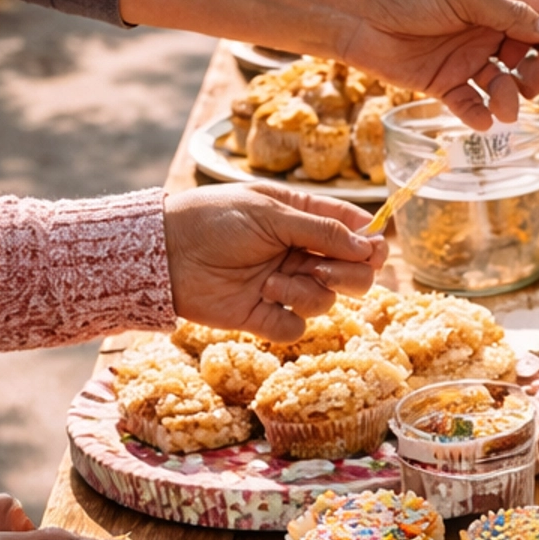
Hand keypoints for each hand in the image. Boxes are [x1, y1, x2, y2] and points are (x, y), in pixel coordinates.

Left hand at [163, 183, 388, 343]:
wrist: (165, 253)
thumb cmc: (213, 219)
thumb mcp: (270, 214)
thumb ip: (322, 230)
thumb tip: (370, 245)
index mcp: (303, 219)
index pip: (354, 232)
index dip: (371, 243)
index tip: (372, 250)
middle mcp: (299, 253)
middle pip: (354, 272)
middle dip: (348, 274)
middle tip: (324, 271)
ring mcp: (284, 285)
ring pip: (328, 301)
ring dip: (306, 291)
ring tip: (272, 282)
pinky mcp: (265, 315)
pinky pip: (296, 325)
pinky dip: (285, 315)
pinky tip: (261, 298)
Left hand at [347, 0, 538, 128]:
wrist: (352, 12)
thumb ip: (509, 14)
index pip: (538, 12)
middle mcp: (484, 27)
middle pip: (529, 53)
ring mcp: (465, 56)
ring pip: (505, 82)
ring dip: (513, 97)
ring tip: (507, 106)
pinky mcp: (444, 83)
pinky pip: (471, 103)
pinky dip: (480, 114)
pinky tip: (483, 120)